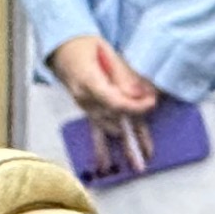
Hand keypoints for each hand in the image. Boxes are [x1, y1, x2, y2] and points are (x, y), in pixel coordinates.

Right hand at [48, 36, 161, 168]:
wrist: (63, 49)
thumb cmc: (85, 46)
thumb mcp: (108, 53)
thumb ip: (125, 76)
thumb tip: (142, 94)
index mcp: (89, 81)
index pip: (114, 100)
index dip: (134, 105)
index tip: (151, 103)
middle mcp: (85, 99)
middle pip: (113, 119)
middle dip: (133, 134)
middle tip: (148, 152)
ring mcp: (86, 107)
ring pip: (107, 130)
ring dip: (123, 148)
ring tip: (136, 167)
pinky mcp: (88, 111)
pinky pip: (96, 132)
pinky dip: (101, 150)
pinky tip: (104, 167)